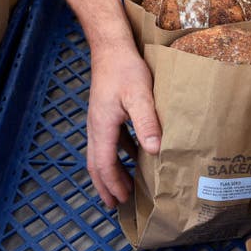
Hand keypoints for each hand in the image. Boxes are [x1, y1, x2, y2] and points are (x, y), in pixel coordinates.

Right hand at [86, 47, 160, 207]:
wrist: (111, 47)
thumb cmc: (124, 69)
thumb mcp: (139, 96)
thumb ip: (146, 122)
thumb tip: (154, 150)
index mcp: (102, 127)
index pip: (104, 164)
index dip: (112, 184)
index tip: (121, 199)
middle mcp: (96, 126)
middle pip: (96, 163)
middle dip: (105, 185)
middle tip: (114, 204)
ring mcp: (100, 119)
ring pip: (101, 153)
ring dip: (111, 171)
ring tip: (123, 186)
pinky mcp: (107, 112)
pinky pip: (110, 140)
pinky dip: (119, 153)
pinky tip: (134, 154)